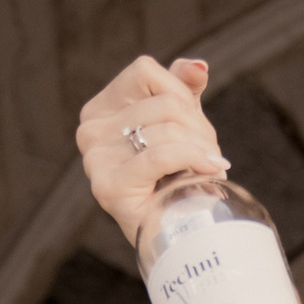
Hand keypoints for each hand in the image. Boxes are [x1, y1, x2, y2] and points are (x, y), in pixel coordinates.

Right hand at [76, 54, 228, 243]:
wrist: (178, 236)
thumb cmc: (178, 178)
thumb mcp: (181, 125)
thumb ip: (182, 90)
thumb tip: (198, 67)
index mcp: (100, 110)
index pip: (145, 72)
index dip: (181, 93)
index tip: (195, 125)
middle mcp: (90, 131)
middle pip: (163, 104)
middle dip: (200, 129)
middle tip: (210, 156)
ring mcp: (95, 159)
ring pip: (168, 129)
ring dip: (202, 149)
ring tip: (208, 170)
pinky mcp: (109, 187)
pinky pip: (161, 156)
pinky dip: (194, 159)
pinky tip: (213, 170)